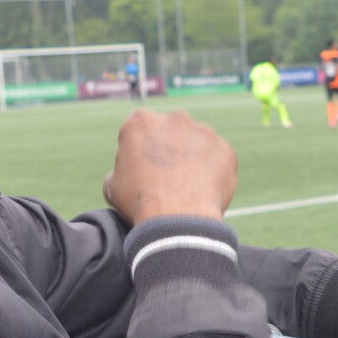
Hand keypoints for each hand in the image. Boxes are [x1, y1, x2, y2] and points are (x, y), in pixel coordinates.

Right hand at [103, 110, 236, 223]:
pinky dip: (214, 171)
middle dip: (170, 149)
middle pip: (171, 132)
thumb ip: (120, 169)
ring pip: (197, 143)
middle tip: (169, 178)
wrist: (178, 219)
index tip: (144, 170)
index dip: (141, 151)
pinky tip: (204, 190)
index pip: (141, 131)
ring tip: (188, 187)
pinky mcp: (225, 148)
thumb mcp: (113, 186)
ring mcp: (203, 131)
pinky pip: (218, 158)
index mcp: (141, 121)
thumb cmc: (141, 202)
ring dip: (193, 158)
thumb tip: (125, 171)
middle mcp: (174, 118)